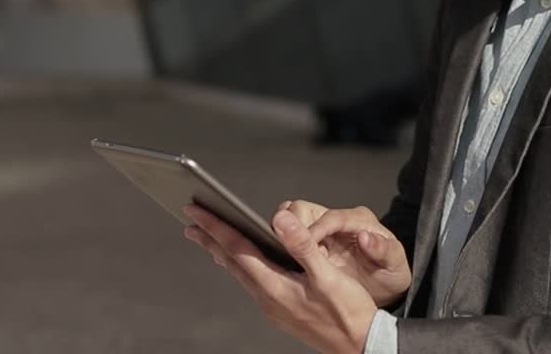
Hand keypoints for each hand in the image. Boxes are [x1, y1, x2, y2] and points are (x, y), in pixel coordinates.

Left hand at [184, 204, 376, 353]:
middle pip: (231, 261)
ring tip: (210, 240)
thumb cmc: (348, 312)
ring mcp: (273, 306)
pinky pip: (253, 282)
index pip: (237, 248)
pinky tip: (244, 263)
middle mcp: (267, 298)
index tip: (196, 211)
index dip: (215, 226)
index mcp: (275, 286)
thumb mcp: (328, 275)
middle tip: (190, 222)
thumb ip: (302, 245)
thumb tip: (280, 219)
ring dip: (223, 253)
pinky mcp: (281, 310)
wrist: (360, 345)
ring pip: (240, 273)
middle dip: (210, 240)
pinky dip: (241, 265)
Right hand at [281, 201, 410, 308]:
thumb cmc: (389, 275)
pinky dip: (286, 246)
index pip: (332, 217)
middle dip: (296, 230)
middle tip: (299, 257)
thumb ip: (384, 250)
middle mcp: (339, 219)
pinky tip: (292, 264)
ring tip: (295, 261)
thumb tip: (365, 236)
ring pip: (293, 219)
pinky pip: (290, 235)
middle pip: (305, 210)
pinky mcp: (311, 240)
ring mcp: (322, 229)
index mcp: (360, 220)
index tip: (306, 244)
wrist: (383, 289)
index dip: (317, 229)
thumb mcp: (394, 266)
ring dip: (288, 237)